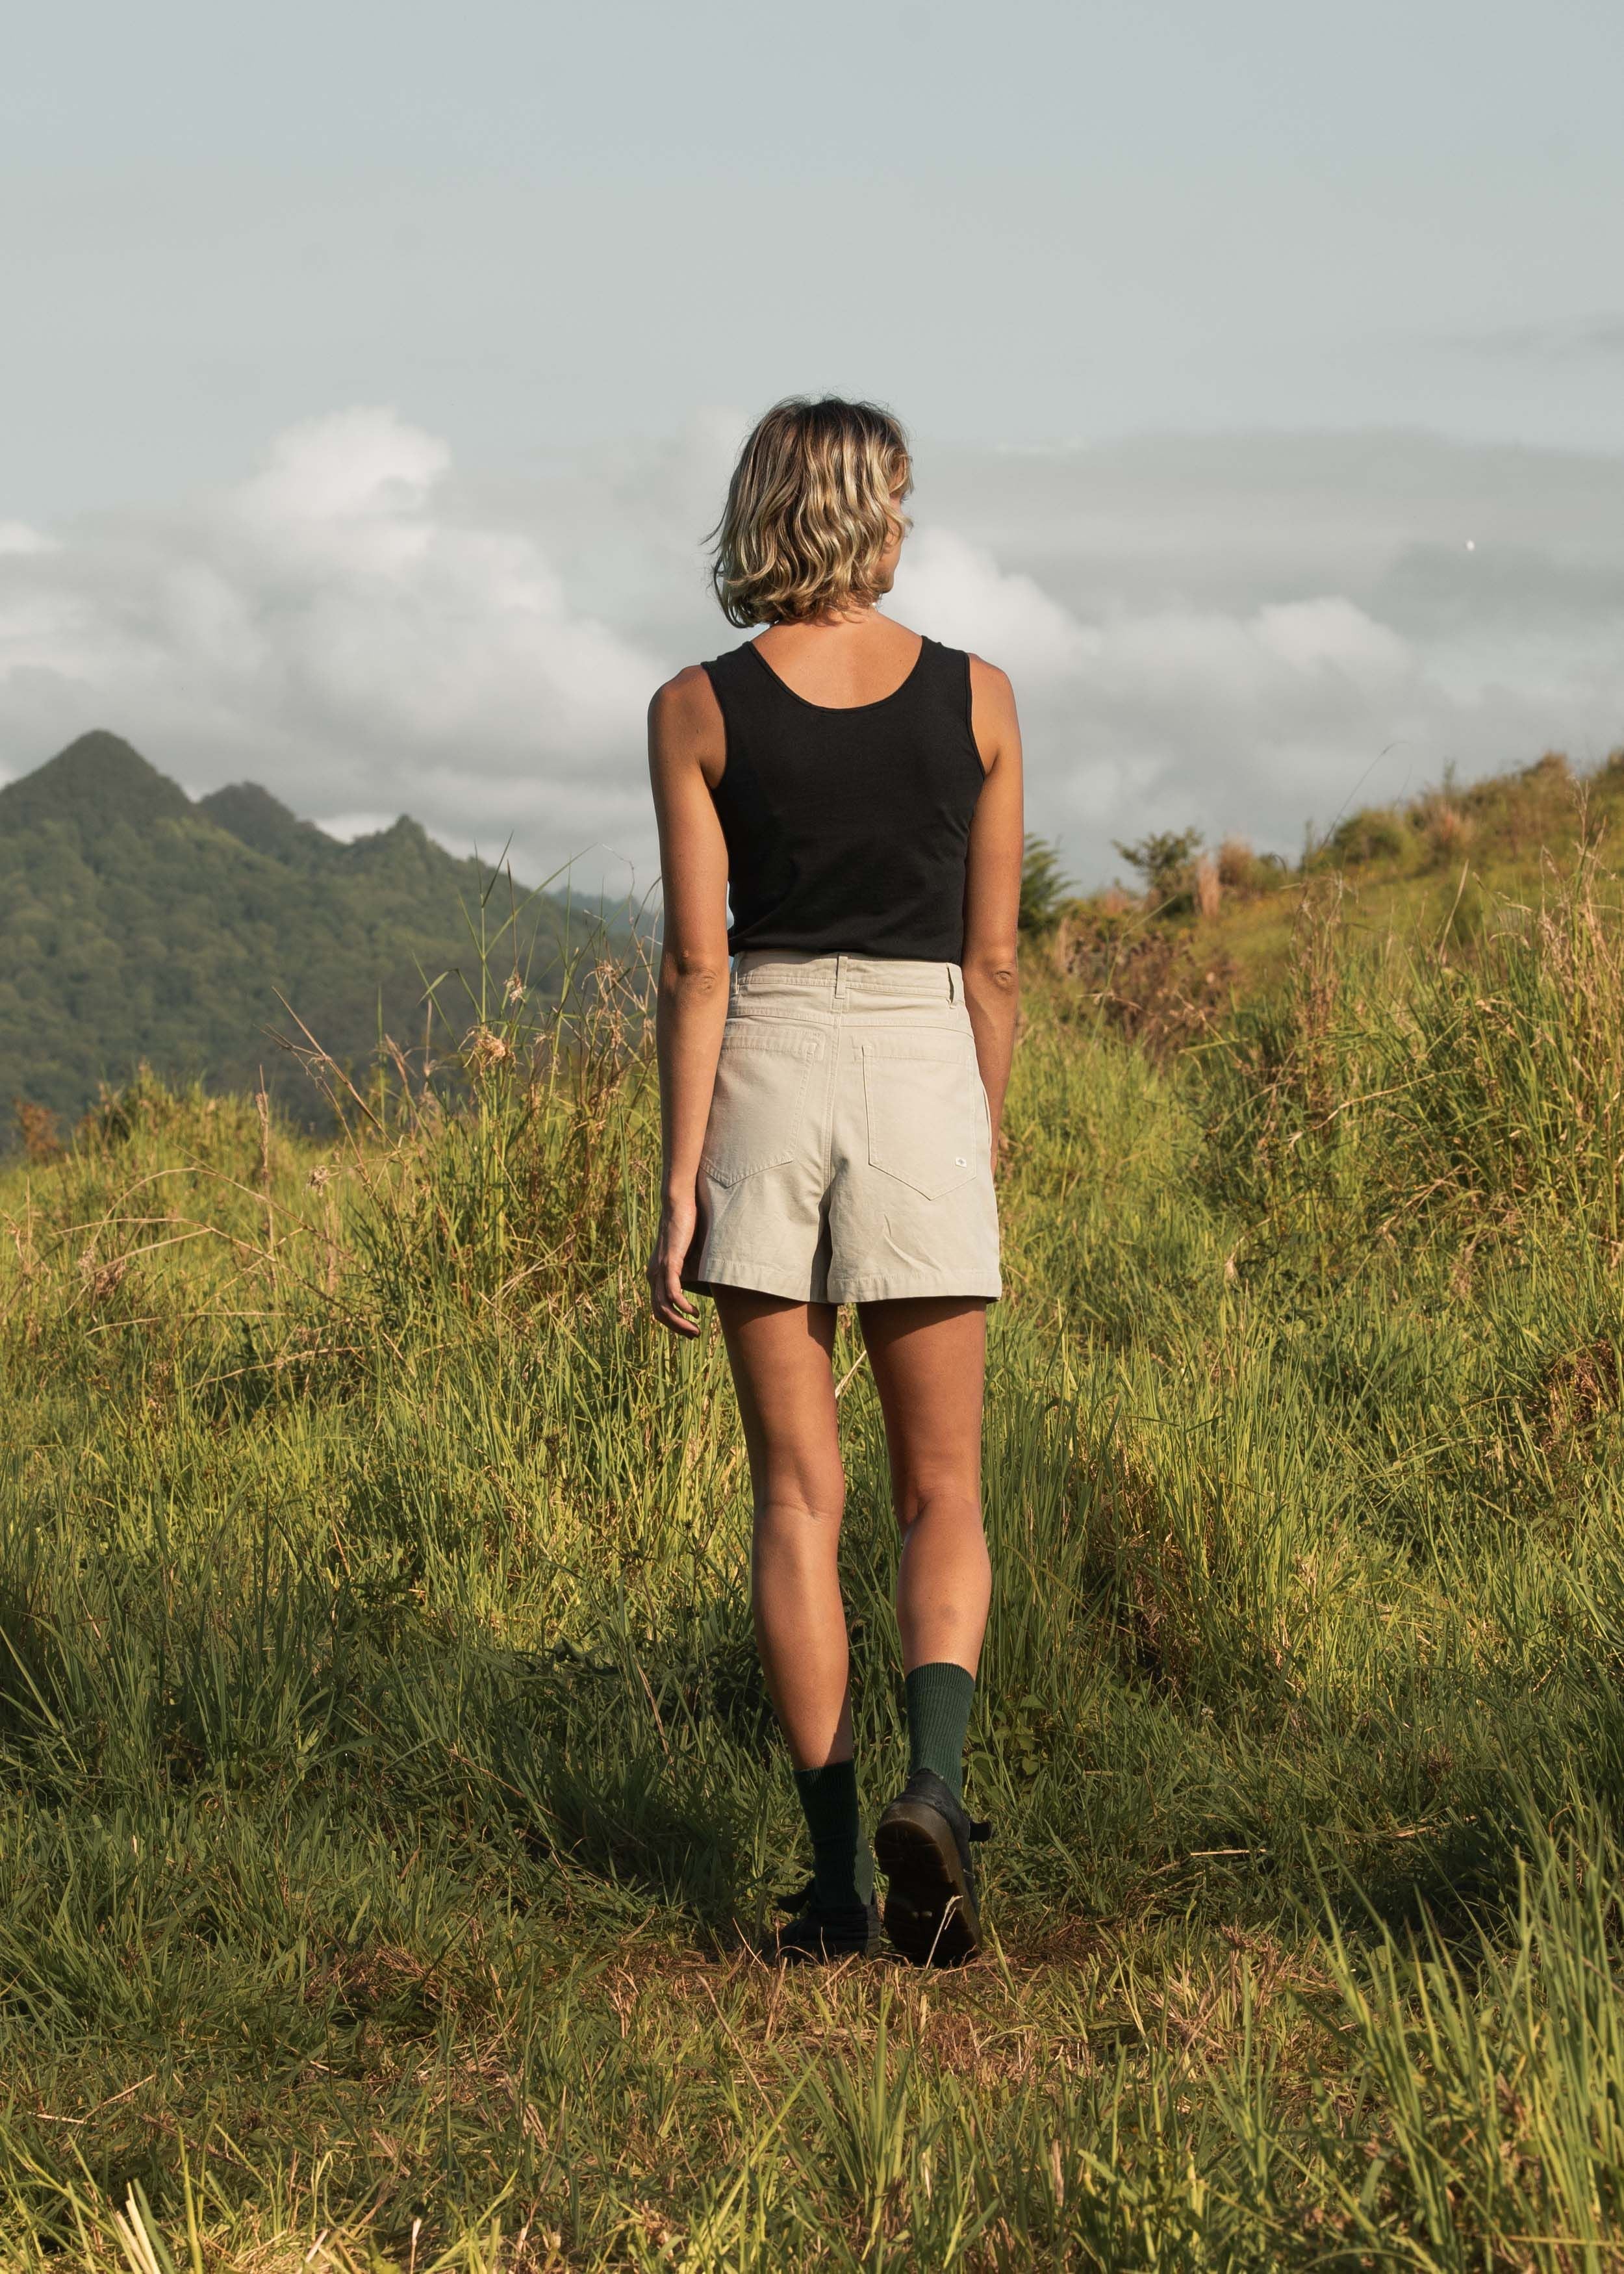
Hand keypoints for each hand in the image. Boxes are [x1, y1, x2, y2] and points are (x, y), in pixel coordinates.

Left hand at [648, 1193, 701, 1336]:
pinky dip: (682, 1306)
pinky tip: (694, 1312)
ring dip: (680, 1323)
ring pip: (664, 1308)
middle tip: (694, 1335)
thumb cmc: (687, 1226)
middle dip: (676, 1328)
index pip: (659, 1308)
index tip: (691, 1328)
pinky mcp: (669, 1264)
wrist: (679, 1204)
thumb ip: (691, 1270)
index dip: (674, 1323)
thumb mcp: (688, 1255)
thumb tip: (705, 1283)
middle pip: (659, 1313)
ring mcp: (660, 1270)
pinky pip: (672, 1293)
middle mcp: (653, 1275)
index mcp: (656, 1274)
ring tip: (695, 1330)